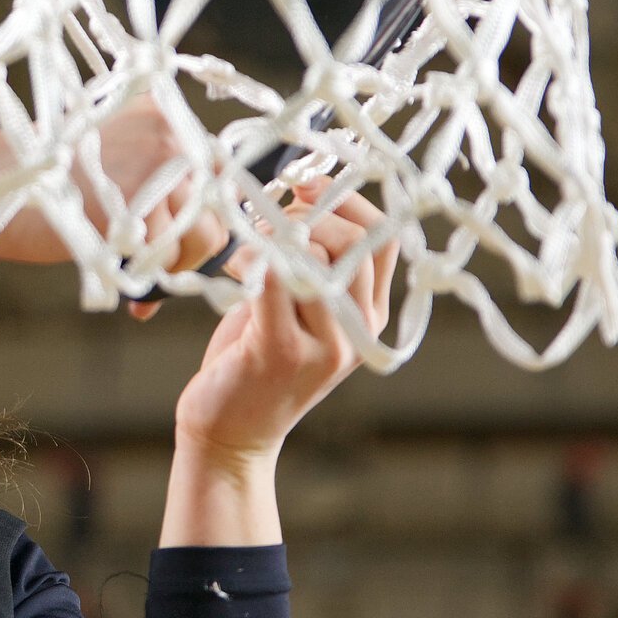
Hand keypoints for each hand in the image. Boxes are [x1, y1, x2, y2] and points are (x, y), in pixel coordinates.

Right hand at [0, 99, 229, 318]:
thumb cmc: (45, 179)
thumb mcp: (110, 156)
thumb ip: (157, 172)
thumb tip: (213, 218)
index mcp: (161, 111)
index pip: (218, 169)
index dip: (205, 213)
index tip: (182, 241)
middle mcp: (167, 129)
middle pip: (218, 204)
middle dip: (194, 245)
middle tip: (160, 268)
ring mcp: (155, 163)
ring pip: (204, 235)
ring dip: (177, 265)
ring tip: (142, 276)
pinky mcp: (136, 202)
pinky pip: (165, 256)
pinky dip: (149, 279)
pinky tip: (127, 285)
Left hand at [172, 185, 396, 462]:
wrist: (232, 432)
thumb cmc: (256, 356)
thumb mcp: (298, 308)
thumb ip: (314, 262)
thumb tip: (307, 189)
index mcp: (369, 316)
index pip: (385, 237)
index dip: (346, 199)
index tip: (304, 186)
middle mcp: (358, 331)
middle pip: (356, 239)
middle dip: (308, 213)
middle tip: (267, 220)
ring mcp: (326, 345)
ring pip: (319, 255)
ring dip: (274, 235)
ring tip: (245, 247)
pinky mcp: (282, 351)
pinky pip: (276, 281)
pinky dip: (253, 259)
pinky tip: (235, 268)